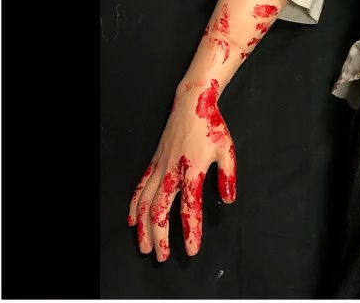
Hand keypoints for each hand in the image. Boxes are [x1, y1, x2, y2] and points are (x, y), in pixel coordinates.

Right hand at [127, 79, 236, 260]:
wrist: (192, 102)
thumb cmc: (212, 126)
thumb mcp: (227, 149)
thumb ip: (228, 176)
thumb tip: (227, 200)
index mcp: (193, 170)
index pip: (191, 207)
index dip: (191, 231)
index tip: (191, 249)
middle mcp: (173, 171)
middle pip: (161, 210)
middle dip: (160, 236)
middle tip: (163, 256)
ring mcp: (160, 166)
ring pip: (145, 202)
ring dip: (143, 226)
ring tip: (144, 247)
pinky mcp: (154, 161)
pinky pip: (140, 186)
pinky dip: (133, 205)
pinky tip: (131, 220)